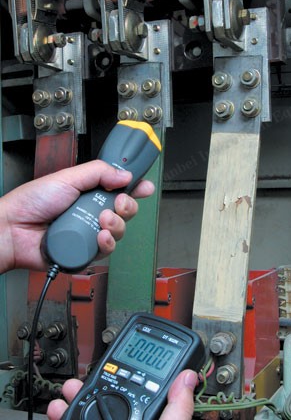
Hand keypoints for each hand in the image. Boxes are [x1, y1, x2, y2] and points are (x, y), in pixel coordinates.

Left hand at [0, 159, 153, 273]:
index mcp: (89, 192)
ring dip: (116, 225)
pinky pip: (106, 250)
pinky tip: (99, 237)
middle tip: (119, 204)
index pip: (119, 189)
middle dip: (127, 207)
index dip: (135, 188)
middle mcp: (91, 212)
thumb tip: (125, 175)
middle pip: (125, 211)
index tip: (144, 186)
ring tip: (102, 220)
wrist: (14, 229)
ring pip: (118, 231)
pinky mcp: (85, 252)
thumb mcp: (68, 177)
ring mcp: (88, 232)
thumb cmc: (31, 202)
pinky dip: (106, 243)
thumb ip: (98, 172)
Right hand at [46, 370, 197, 419]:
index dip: (131, 378)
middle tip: (85, 378)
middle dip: (95, 388)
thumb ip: (178, 412)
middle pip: (112, 403)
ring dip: (75, 402)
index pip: (143, 397)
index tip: (122, 365)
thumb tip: (189, 378)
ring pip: (90, 416)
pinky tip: (59, 412)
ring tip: (67, 392)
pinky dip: (66, 419)